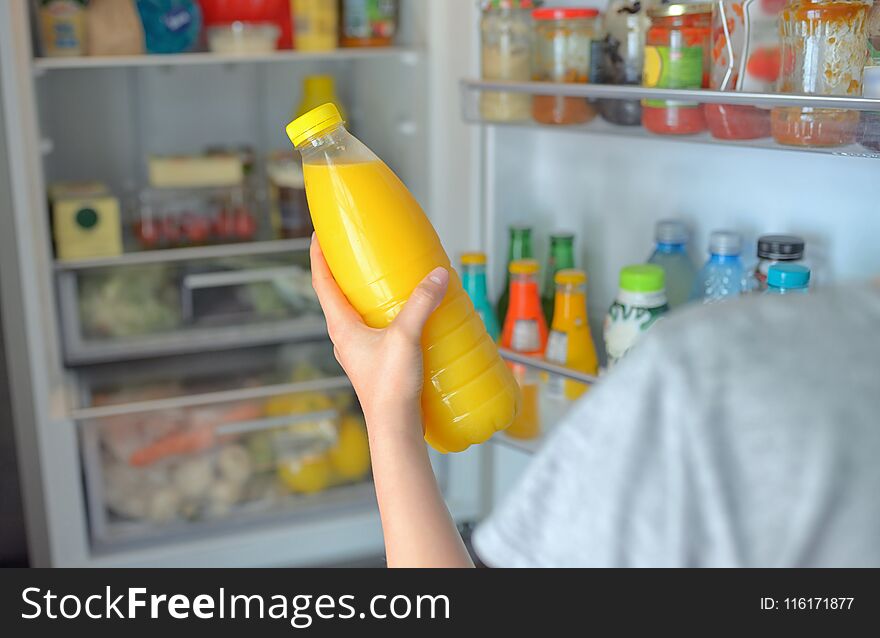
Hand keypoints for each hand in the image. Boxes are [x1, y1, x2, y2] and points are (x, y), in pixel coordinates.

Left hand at [310, 235, 449, 432]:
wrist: (395, 427)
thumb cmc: (389, 387)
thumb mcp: (405, 336)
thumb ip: (421, 303)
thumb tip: (437, 275)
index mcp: (340, 326)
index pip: (321, 282)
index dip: (318, 255)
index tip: (319, 233)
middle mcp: (344, 337)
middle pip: (338, 294)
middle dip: (346, 270)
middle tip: (360, 249)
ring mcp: (359, 350)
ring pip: (357, 313)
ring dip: (367, 293)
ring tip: (387, 277)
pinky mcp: (376, 361)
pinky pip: (376, 329)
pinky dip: (386, 314)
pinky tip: (409, 314)